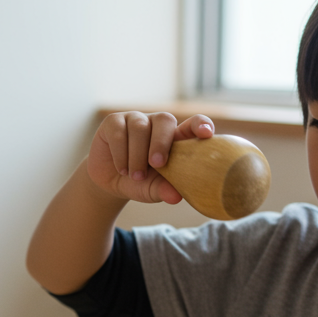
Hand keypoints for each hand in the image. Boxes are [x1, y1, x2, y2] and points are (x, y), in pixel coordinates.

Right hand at [86, 112, 214, 203]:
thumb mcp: (153, 189)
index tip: (207, 134)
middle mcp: (156, 124)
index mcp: (174, 136)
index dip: (201, 124)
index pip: (193, 123)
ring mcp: (134, 119)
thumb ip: (164, 190)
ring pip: (139, 127)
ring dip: (137, 155)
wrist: (110, 183)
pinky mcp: (113, 122)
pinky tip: (122, 169)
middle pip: (165, 120)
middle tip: (157, 165)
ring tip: (135, 176)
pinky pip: (119, 132)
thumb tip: (176, 197)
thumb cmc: (139, 182)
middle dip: (161, 143)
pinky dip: (120, 154)